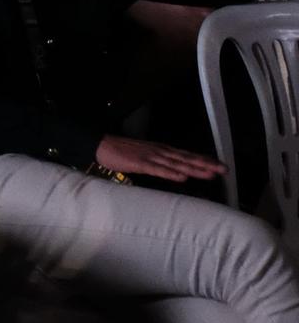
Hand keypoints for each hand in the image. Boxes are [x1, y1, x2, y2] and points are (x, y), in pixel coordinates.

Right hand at [93, 135, 224, 182]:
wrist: (99, 144)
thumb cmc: (120, 151)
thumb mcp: (144, 156)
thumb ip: (159, 163)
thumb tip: (174, 171)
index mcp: (161, 150)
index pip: (186, 156)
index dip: (203, 160)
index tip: (219, 165)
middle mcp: (159, 152)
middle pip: (186, 159)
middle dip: (205, 164)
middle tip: (224, 170)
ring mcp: (150, 157)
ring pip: (176, 164)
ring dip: (194, 169)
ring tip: (210, 174)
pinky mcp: (139, 163)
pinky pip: (157, 169)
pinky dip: (170, 173)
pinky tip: (182, 177)